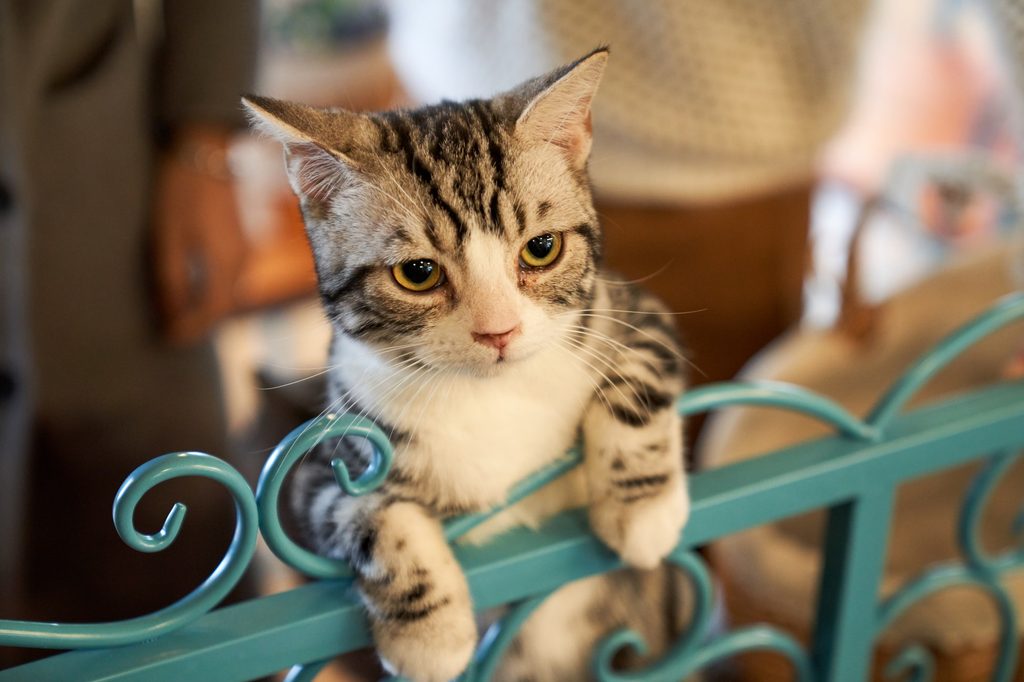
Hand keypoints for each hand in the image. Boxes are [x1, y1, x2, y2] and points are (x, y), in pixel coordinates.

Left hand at [152, 125, 247, 343]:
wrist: (210, 146)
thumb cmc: (184, 187)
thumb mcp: (168, 235)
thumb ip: (170, 279)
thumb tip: (170, 315)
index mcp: (226, 262)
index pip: (211, 312)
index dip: (190, 329)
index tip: (167, 340)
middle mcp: (244, 259)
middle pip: (223, 302)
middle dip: (198, 320)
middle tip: (171, 330)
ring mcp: (248, 246)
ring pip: (228, 287)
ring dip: (206, 302)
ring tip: (179, 310)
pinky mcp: (245, 235)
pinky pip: (231, 271)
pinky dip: (213, 283)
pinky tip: (195, 280)